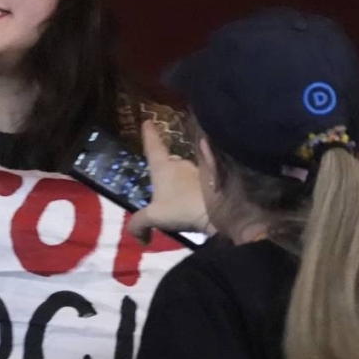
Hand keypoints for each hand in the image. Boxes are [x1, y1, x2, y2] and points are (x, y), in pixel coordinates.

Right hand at [127, 120, 210, 243]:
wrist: (219, 212)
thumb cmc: (181, 209)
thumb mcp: (154, 218)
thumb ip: (138, 224)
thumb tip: (138, 237)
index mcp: (163, 168)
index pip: (153, 146)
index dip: (149, 135)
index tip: (147, 121)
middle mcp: (180, 164)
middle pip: (169, 161)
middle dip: (165, 169)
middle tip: (162, 187)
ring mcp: (198, 171)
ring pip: (185, 173)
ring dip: (181, 183)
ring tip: (180, 202)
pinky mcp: (213, 180)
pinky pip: (199, 183)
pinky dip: (195, 191)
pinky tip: (195, 205)